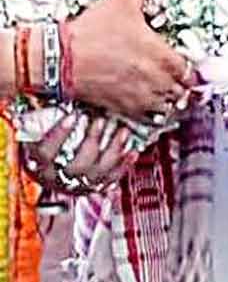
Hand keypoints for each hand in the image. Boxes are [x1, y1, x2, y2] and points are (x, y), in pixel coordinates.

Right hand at [21, 113, 136, 195]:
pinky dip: (124, 165)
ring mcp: (78, 184)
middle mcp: (58, 178)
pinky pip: (111, 179)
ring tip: (123, 131)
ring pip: (97, 172)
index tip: (72, 116)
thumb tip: (57, 96)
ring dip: (113, 151)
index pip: (46, 153)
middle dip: (92, 141)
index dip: (58, 135)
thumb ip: (46, 120)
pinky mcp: (95, 186)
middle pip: (76, 165)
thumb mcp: (40, 137)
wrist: (52, 175)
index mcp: (40, 165)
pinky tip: (132, 151)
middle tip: (101, 120)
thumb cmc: (47, 149)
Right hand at [67, 0, 193, 123]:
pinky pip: (146, 117)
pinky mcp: (120, 106)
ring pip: (166, 105)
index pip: (188, 69)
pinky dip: (153, 112)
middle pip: (180, 90)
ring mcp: (136, 95)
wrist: (59, 57)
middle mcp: (151, 77)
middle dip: (184, 85)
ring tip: (170, 91)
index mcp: (157, 53)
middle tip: (182, 79)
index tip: (190, 64)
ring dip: (171, 99)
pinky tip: (151, 103)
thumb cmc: (93, 29)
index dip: (192, 68)